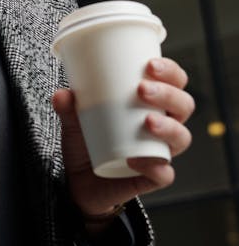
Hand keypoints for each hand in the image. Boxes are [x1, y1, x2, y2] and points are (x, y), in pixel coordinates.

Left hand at [53, 57, 193, 230]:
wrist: (80, 181)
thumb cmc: (87, 141)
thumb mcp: (74, 121)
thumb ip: (68, 107)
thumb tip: (62, 94)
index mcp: (152, 104)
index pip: (175, 82)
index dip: (171, 72)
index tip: (150, 64)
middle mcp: (164, 126)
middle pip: (184, 105)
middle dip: (168, 94)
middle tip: (142, 89)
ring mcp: (161, 152)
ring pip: (182, 137)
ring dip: (169, 127)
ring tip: (148, 121)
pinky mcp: (153, 177)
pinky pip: (164, 173)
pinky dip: (155, 166)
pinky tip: (136, 160)